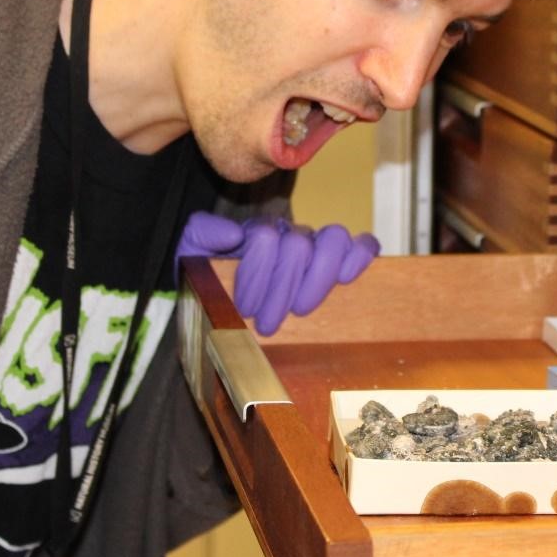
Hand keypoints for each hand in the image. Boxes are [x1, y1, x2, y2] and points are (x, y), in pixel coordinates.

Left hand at [175, 212, 379, 334]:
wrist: (221, 301)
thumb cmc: (212, 277)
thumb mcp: (193, 251)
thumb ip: (204, 231)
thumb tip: (234, 234)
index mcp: (259, 232)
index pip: (267, 239)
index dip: (257, 274)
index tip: (245, 307)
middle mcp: (292, 235)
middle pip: (299, 246)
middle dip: (281, 289)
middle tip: (267, 325)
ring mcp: (318, 247)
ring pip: (334, 240)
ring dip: (318, 280)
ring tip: (301, 312)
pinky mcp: (341, 262)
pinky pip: (362, 245)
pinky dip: (360, 257)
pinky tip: (348, 279)